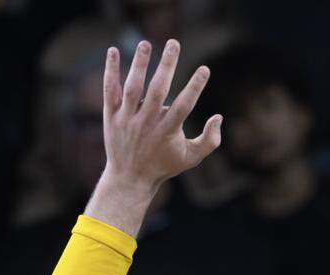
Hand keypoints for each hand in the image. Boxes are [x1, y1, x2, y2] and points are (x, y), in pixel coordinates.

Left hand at [100, 39, 221, 194]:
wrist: (130, 178)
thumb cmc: (165, 165)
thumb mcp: (191, 158)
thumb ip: (209, 140)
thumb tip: (219, 118)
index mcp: (168, 132)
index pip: (184, 105)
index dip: (195, 87)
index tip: (205, 69)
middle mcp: (147, 123)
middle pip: (158, 90)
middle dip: (167, 66)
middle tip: (174, 43)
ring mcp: (127, 118)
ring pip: (133, 87)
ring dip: (140, 64)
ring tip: (147, 43)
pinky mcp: (112, 115)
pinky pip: (110, 90)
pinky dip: (111, 71)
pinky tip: (113, 51)